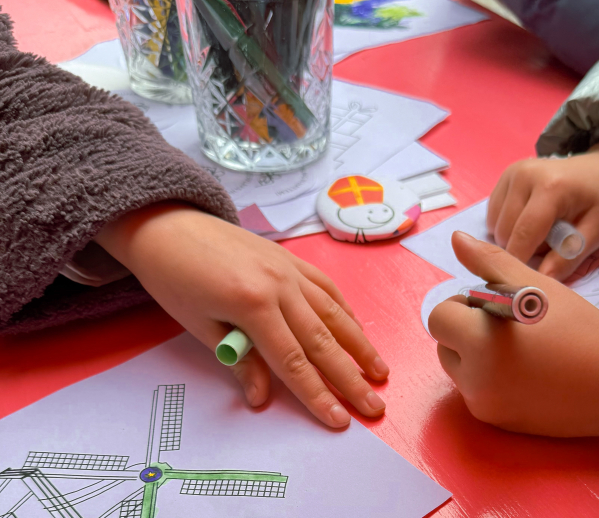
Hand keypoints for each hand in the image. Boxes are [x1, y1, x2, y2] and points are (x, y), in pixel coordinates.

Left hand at [96, 203, 389, 428]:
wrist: (169, 226)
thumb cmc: (175, 278)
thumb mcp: (198, 326)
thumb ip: (238, 360)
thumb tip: (263, 396)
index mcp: (253, 303)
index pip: (293, 360)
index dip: (317, 394)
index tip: (339, 420)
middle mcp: (280, 284)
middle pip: (322, 339)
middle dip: (351, 377)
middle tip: (375, 405)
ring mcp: (290, 268)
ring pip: (334, 312)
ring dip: (360, 345)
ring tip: (380, 371)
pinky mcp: (291, 258)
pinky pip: (326, 287)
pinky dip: (345, 310)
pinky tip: (356, 330)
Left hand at [429, 232, 598, 447]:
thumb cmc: (577, 326)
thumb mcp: (533, 284)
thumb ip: (488, 261)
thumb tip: (456, 239)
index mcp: (479, 341)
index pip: (440, 316)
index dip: (465, 305)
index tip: (496, 305)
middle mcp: (475, 380)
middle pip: (445, 343)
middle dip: (466, 330)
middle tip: (509, 326)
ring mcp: (485, 405)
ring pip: (458, 369)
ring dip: (474, 355)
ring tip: (519, 349)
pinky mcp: (497, 423)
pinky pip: (477, 392)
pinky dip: (490, 379)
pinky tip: (526, 372)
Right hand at [487, 134, 598, 279]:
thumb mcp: (597, 231)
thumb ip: (569, 257)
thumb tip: (542, 281)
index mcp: (551, 187)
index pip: (524, 233)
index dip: (521, 262)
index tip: (526, 282)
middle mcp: (524, 175)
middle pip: (505, 232)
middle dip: (521, 249)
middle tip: (548, 246)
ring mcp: (512, 173)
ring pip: (495, 226)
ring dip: (512, 238)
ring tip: (540, 232)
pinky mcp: (505, 175)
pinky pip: (493, 215)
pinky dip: (506, 226)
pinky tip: (528, 220)